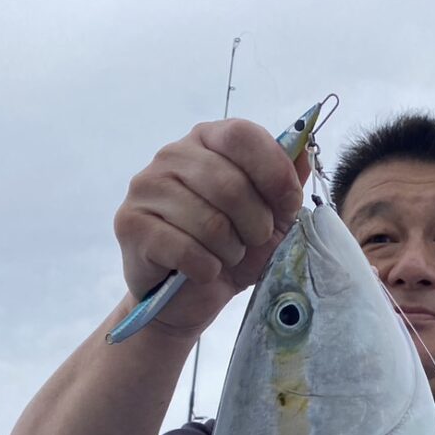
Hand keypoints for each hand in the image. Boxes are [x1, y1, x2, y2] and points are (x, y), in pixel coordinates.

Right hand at [113, 118, 308, 337]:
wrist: (187, 298)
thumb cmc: (230, 252)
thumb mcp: (271, 218)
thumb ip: (287, 182)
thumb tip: (303, 148)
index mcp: (207, 140)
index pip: (242, 136)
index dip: (274, 173)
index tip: (287, 205)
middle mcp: (171, 155)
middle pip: (230, 185)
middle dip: (255, 226)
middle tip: (250, 242)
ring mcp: (146, 187)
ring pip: (210, 223)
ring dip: (230, 252)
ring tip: (223, 256)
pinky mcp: (131, 224)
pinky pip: (186, 250)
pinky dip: (206, 269)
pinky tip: (201, 271)